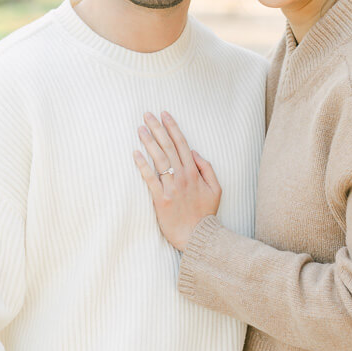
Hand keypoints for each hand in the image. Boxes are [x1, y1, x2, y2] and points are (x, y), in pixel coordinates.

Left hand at [134, 111, 221, 250]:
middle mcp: (182, 177)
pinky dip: (142, 165)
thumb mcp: (216, 189)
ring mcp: (171, 187)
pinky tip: (135, 153)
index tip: (164, 114)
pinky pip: (150, 178)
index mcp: (195, 172)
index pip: (182, 144)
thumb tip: (193, 152)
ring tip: (140, 129)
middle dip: (157, 129)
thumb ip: (207, 169)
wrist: (198, 236)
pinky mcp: (161, 199)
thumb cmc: (206, 213)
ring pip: (159, 159)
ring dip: (149, 142)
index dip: (172, 127)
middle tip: (147, 115)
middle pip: (168, 147)